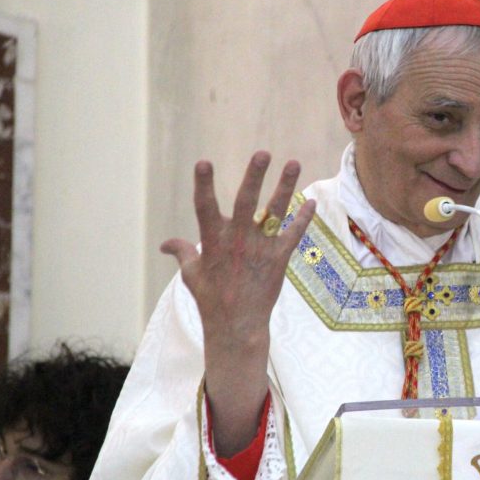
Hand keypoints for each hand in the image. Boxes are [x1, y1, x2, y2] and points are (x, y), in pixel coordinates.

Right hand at [161, 151, 315, 454]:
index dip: (204, 185)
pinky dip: (304, 219)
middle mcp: (238, 242)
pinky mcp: (279, 259)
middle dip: (254, 177)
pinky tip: (313, 201)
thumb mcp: (191, 275)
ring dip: (285, 186)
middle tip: (263, 153)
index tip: (203, 162)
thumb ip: (182, 252)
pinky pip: (293, 234)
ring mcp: (260, 250)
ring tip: (294, 162)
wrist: (237, 326)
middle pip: (246, 202)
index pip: (205, 208)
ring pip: (275, 212)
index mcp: (212, 242)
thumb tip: (166, 243)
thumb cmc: (211, 299)